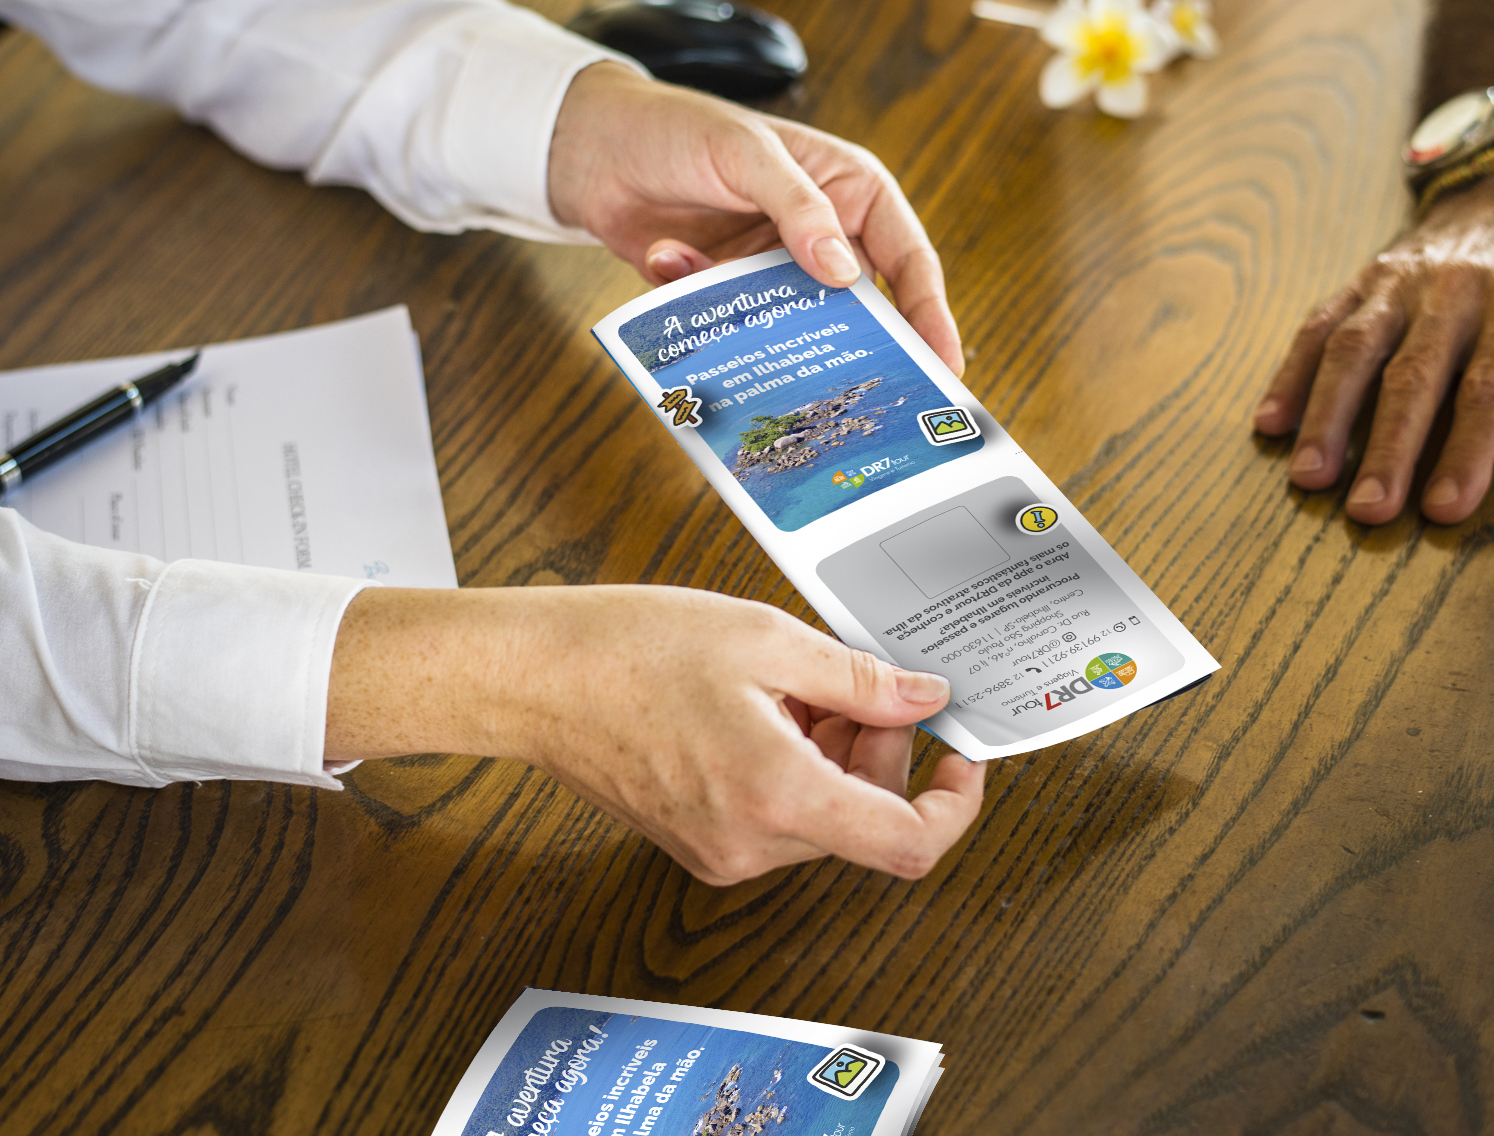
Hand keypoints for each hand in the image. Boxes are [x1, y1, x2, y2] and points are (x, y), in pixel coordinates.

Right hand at [325, 584, 986, 883]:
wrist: (532, 679)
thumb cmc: (627, 651)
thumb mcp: (766, 639)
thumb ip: (860, 679)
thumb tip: (924, 697)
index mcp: (778, 797)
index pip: (907, 845)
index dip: (953, 807)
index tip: (960, 761)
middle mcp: (751, 845)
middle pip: (864, 817)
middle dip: (878, 747)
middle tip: (850, 681)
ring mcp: (720, 853)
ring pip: (822, 814)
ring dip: (832, 752)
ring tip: (788, 683)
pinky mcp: (698, 843)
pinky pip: (777, 814)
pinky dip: (792, 764)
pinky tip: (758, 707)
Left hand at [546, 62, 962, 374]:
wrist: (590, 149)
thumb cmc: (679, 129)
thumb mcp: (747, 154)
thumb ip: (798, 207)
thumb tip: (845, 271)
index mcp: (849, 191)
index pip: (908, 259)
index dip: (930, 314)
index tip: (945, 365)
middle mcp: (820, 235)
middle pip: (863, 307)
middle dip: (861, 347)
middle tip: (873, 398)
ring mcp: (774, 270)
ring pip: (797, 327)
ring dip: (773, 334)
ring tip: (759, 345)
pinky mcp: (728, 296)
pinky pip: (735, 327)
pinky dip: (703, 306)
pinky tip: (670, 259)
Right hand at [1253, 174, 1493, 524]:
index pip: (1492, 384)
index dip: (1468, 448)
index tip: (1445, 507)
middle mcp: (1455, 288)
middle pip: (1414, 375)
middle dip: (1388, 446)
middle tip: (1368, 511)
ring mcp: (1399, 281)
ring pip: (1355, 348)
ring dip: (1327, 414)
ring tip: (1308, 477)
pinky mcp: (1361, 280)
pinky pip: (1318, 325)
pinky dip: (1290, 375)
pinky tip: (1271, 424)